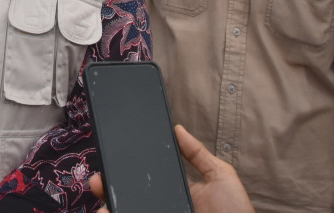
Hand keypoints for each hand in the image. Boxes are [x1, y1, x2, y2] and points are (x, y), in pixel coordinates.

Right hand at [88, 125, 252, 212]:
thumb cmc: (235, 212)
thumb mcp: (220, 176)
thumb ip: (198, 153)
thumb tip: (178, 128)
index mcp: (175, 192)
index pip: (144, 181)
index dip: (124, 173)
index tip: (110, 162)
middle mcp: (162, 206)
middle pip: (128, 198)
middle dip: (107, 189)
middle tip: (98, 182)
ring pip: (125, 210)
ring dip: (109, 207)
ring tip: (103, 205)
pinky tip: (109, 212)